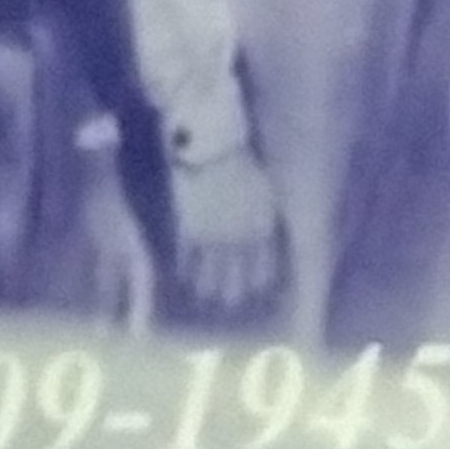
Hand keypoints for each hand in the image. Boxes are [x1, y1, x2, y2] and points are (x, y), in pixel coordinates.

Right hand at [164, 146, 289, 326]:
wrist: (215, 146)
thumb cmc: (243, 160)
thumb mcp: (262, 189)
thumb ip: (262, 214)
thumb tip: (265, 230)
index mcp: (262, 226)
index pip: (263, 266)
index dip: (258, 279)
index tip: (255, 288)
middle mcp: (239, 237)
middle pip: (236, 275)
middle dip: (233, 290)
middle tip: (229, 301)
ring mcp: (213, 235)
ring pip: (210, 271)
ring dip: (207, 284)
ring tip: (204, 293)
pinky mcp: (189, 228)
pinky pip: (187, 256)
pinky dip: (186, 267)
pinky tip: (184, 274)